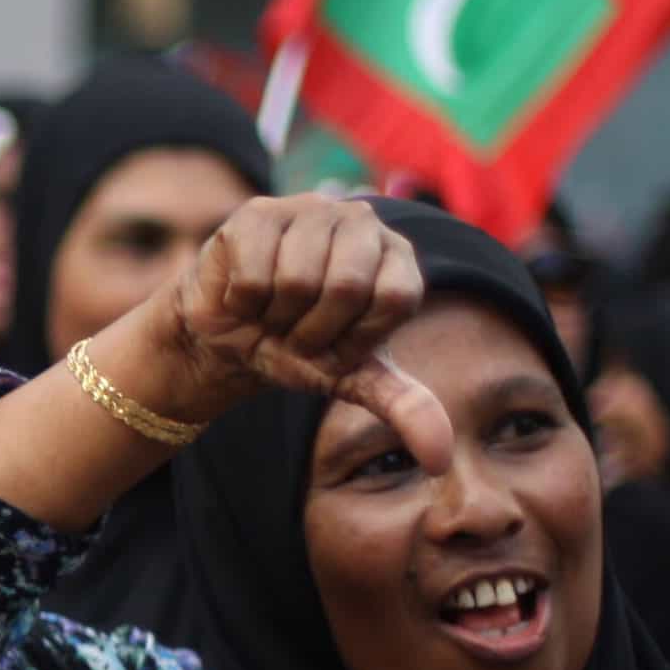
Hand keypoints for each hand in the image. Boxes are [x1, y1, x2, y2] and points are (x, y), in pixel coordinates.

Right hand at [150, 194, 452, 468]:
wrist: (228, 337)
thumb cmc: (295, 348)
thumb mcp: (352, 379)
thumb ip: (404, 407)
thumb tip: (441, 460)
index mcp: (397, 256)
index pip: (394, 298)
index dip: (356, 336)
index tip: (336, 343)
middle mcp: (362, 221)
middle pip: (347, 285)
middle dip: (312, 329)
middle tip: (297, 330)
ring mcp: (309, 209)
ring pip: (296, 279)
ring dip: (275, 316)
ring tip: (272, 311)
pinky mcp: (258, 213)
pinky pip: (254, 272)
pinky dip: (244, 302)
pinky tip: (245, 296)